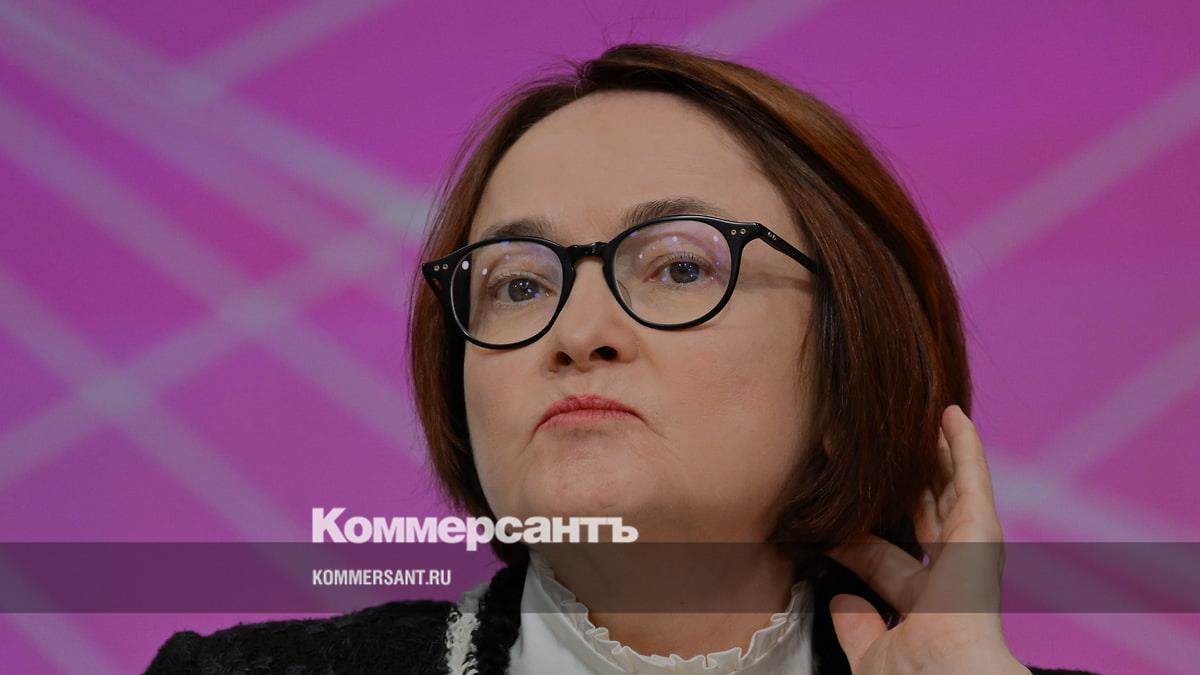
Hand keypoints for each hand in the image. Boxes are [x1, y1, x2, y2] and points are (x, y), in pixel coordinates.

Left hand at [826, 405, 1029, 674]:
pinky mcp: (982, 533)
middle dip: (902, 482)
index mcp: (928, 604)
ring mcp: (970, 552)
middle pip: (925, 513)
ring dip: (934, 452)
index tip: (831, 512)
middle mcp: (952, 575)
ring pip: (950, 488)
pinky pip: (972, 479)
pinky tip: (952, 416)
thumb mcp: (871, 653)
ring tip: (922, 417)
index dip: (858, 532)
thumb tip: (839, 599)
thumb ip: (857, 626)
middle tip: (882, 447)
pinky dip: (963, 446)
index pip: (888, 555)